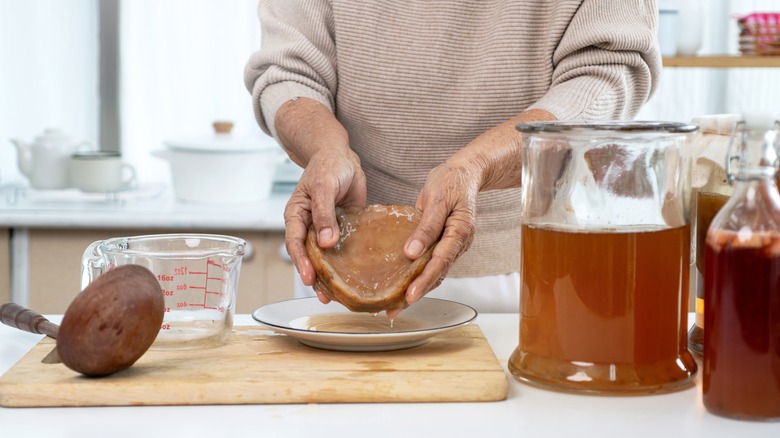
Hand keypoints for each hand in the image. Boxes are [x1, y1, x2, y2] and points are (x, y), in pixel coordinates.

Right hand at [273, 98, 366, 304]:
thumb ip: (324, 213)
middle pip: (309, 256)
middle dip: (315, 277)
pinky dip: (347, 263)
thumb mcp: (324, 186)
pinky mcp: (343, 230)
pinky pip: (343, 249)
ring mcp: (326, 230)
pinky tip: (355, 277)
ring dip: (330, 275)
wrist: (343, 157)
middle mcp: (309, 226)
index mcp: (297, 216)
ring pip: (325, 257)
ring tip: (337, 296)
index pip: (295, 243)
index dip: (301, 262)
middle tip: (325, 296)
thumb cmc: (328, 166)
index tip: (309, 277)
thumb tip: (325, 242)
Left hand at [389, 109, 555, 317]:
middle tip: (395, 310)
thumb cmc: (452, 181)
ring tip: (394, 305)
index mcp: (460, 232)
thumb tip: (410, 253)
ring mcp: (453, 245)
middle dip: (417, 293)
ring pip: (435, 272)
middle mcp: (459, 243)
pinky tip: (402, 283)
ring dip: (417, 288)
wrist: (466, 173)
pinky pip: (432, 263)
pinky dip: (418, 275)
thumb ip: (425, 226)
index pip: (440, 262)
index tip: (409, 295)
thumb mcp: (437, 198)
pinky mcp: (444, 244)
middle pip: (438, 274)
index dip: (424, 280)